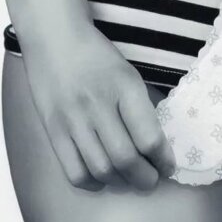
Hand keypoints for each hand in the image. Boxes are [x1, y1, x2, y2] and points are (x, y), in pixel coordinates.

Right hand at [19, 23, 175, 190]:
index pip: (149, 137)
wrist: (55, 39)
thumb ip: (142, 108)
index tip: (168, 167)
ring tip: (130, 179)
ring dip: (121, 183)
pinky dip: (92, 183)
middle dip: (145, 178)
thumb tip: (158, 147)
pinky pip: (73, 171)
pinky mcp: (53, 130)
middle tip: (152, 179)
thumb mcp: (130, 75)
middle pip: (126, 159)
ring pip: (101, 169)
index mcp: (125, 87)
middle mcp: (98, 105)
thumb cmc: (98, 57)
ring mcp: (72, 119)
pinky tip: (102, 178)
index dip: (163, 160)